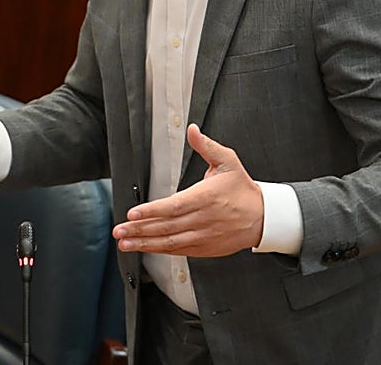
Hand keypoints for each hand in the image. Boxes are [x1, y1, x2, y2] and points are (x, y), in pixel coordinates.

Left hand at [112, 124, 263, 256]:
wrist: (262, 217)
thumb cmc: (241, 188)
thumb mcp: (227, 161)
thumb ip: (206, 146)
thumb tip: (191, 129)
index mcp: (206, 197)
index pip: (174, 206)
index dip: (152, 211)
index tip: (133, 212)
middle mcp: (203, 219)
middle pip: (166, 226)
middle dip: (139, 229)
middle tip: (119, 230)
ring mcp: (203, 237)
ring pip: (169, 242)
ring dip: (145, 243)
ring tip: (125, 243)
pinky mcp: (204, 248)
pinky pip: (179, 250)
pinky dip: (160, 250)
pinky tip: (145, 248)